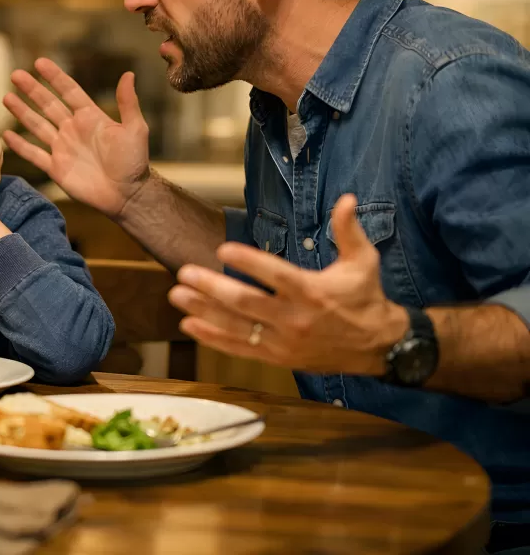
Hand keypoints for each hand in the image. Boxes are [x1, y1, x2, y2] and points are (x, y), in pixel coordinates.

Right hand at [3, 58, 149, 220]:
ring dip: (22, 112)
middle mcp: (73, 129)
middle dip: (31, 90)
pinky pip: (34, 154)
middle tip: (16, 75)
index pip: (69, 91)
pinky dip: (20, 146)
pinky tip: (6, 135)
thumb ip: (128, 103)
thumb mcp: (135, 129)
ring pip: (37, 125)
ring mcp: (62, 148)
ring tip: (6, 97)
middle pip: (47, 104)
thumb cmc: (134, 162)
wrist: (127, 194)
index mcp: (90, 117)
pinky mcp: (56, 168)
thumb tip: (128, 74)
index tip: (39, 63)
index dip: (54, 77)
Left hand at [168, 195, 408, 374]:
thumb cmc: (366, 297)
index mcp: (313, 292)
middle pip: (247, 303)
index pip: (276, 275)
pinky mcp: (279, 357)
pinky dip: (213, 338)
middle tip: (184, 273)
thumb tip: (347, 198)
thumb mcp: (364, 261)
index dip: (249, 262)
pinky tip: (190, 324)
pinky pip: (241, 348)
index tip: (222, 248)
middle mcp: (296, 318)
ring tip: (176, 295)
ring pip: (237, 327)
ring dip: (204, 311)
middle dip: (212, 288)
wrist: (380, 346)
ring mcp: (285, 341)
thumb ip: (349, 230)